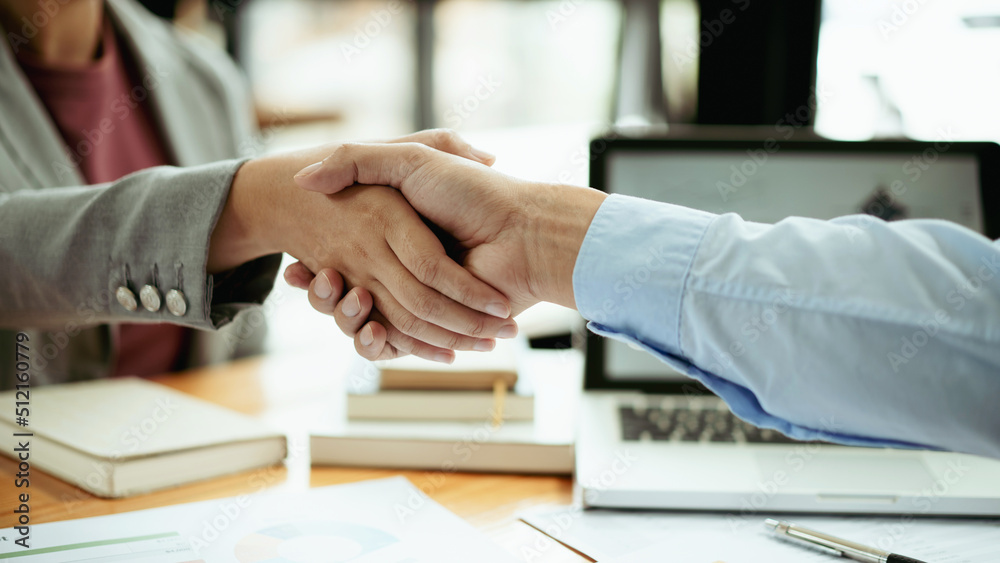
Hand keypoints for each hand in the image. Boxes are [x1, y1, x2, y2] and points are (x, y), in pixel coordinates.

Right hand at [208, 130, 517, 362]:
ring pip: (362, 322)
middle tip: (318, 279)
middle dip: (323, 295)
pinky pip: (394, 344)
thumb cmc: (474, 193)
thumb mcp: (412, 158)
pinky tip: (369, 328)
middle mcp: (402, 269)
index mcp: (393, 236)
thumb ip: (360, 158)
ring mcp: (417, 300)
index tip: (295, 266)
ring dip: (344, 316)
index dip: (312, 268)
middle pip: (345, 295)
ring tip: (342, 296)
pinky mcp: (434, 328)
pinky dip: (377, 342)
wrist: (525, 233)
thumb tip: (306, 178)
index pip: (338, 258)